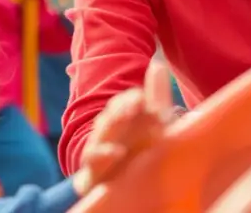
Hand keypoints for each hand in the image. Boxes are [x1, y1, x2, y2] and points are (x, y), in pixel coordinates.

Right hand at [74, 62, 174, 193]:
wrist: (129, 185)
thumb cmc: (141, 148)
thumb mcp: (155, 123)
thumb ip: (157, 96)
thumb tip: (158, 64)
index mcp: (123, 119)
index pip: (122, 104)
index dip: (130, 100)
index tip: (141, 97)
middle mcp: (109, 132)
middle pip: (110, 117)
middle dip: (120, 109)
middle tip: (135, 103)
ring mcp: (100, 151)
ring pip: (101, 135)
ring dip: (112, 127)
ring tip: (126, 118)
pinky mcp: (93, 172)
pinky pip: (93, 163)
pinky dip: (103, 156)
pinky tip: (117, 152)